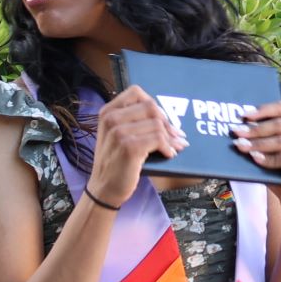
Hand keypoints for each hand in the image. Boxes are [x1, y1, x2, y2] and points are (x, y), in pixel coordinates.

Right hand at [86, 84, 186, 208]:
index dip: (153, 104)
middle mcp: (110, 119)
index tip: (161, 119)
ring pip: (157, 124)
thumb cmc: (115, 162)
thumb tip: (167, 116)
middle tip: (176, 135)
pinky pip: (158, 139)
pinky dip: (168, 147)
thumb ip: (132, 120)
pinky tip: (169, 154)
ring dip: (170, 138)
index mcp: (106, 112)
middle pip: (150, 107)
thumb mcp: (116, 135)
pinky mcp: (129, 147)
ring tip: (175, 147)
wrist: (104, 189)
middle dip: (167, 122)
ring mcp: (118, 133)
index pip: (136, 92)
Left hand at [235, 99, 280, 220]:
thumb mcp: (270, 154)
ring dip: (258, 143)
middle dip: (255, 129)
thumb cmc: (280, 174)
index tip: (244, 115)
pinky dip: (268, 158)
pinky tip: (255, 158)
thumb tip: (237, 129)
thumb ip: (261, 140)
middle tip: (236, 132)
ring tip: (240, 146)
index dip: (264, 110)